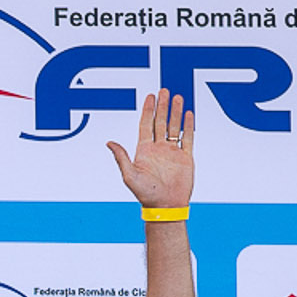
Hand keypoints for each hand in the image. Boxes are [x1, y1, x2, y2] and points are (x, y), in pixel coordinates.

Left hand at [107, 88, 194, 209]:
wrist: (165, 206)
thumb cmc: (145, 194)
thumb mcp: (129, 175)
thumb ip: (121, 157)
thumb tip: (108, 142)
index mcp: (144, 151)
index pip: (146, 125)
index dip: (148, 110)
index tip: (150, 96)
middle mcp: (158, 149)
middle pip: (160, 122)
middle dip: (162, 106)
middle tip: (164, 90)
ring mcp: (172, 152)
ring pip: (174, 127)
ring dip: (175, 112)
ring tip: (177, 97)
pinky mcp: (185, 158)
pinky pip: (187, 138)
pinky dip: (188, 126)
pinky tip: (188, 114)